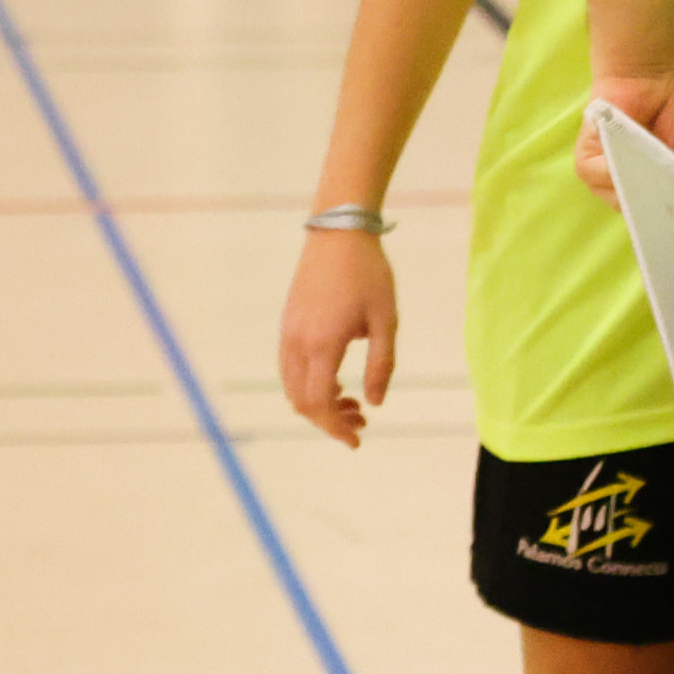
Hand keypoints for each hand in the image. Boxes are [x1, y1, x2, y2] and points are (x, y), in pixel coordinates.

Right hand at [280, 226, 395, 442]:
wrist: (339, 233)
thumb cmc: (369, 275)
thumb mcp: (387, 320)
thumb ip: (381, 364)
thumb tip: (374, 402)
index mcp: (322, 345)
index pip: (319, 404)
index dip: (335, 429)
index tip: (357, 440)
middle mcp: (297, 343)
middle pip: (301, 402)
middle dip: (329, 421)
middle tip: (361, 422)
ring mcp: (288, 333)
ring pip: (292, 387)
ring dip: (318, 403)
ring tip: (352, 403)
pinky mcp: (287, 324)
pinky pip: (290, 368)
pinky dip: (308, 385)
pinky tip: (336, 381)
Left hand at [580, 63, 673, 227]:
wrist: (654, 73)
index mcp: (659, 190)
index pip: (661, 222)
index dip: (672, 233)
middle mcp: (631, 188)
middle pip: (639, 216)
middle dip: (654, 218)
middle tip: (672, 219)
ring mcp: (608, 176)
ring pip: (618, 199)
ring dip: (636, 189)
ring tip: (654, 177)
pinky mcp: (588, 158)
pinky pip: (598, 176)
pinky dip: (613, 170)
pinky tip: (628, 158)